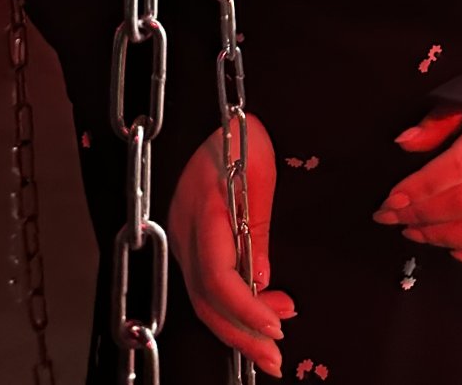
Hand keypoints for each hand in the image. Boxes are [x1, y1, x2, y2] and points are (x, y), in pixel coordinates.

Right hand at [168, 113, 296, 378]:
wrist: (206, 103)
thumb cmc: (236, 128)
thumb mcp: (259, 171)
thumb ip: (257, 228)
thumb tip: (262, 282)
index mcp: (202, 213)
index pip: (218, 279)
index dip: (247, 310)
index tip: (277, 326)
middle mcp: (185, 232)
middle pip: (206, 301)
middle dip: (241, 336)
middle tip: (276, 358)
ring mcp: (184, 235)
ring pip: (204, 296)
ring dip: (238, 325)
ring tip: (273, 341)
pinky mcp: (191, 235)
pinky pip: (206, 280)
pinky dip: (231, 303)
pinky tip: (258, 307)